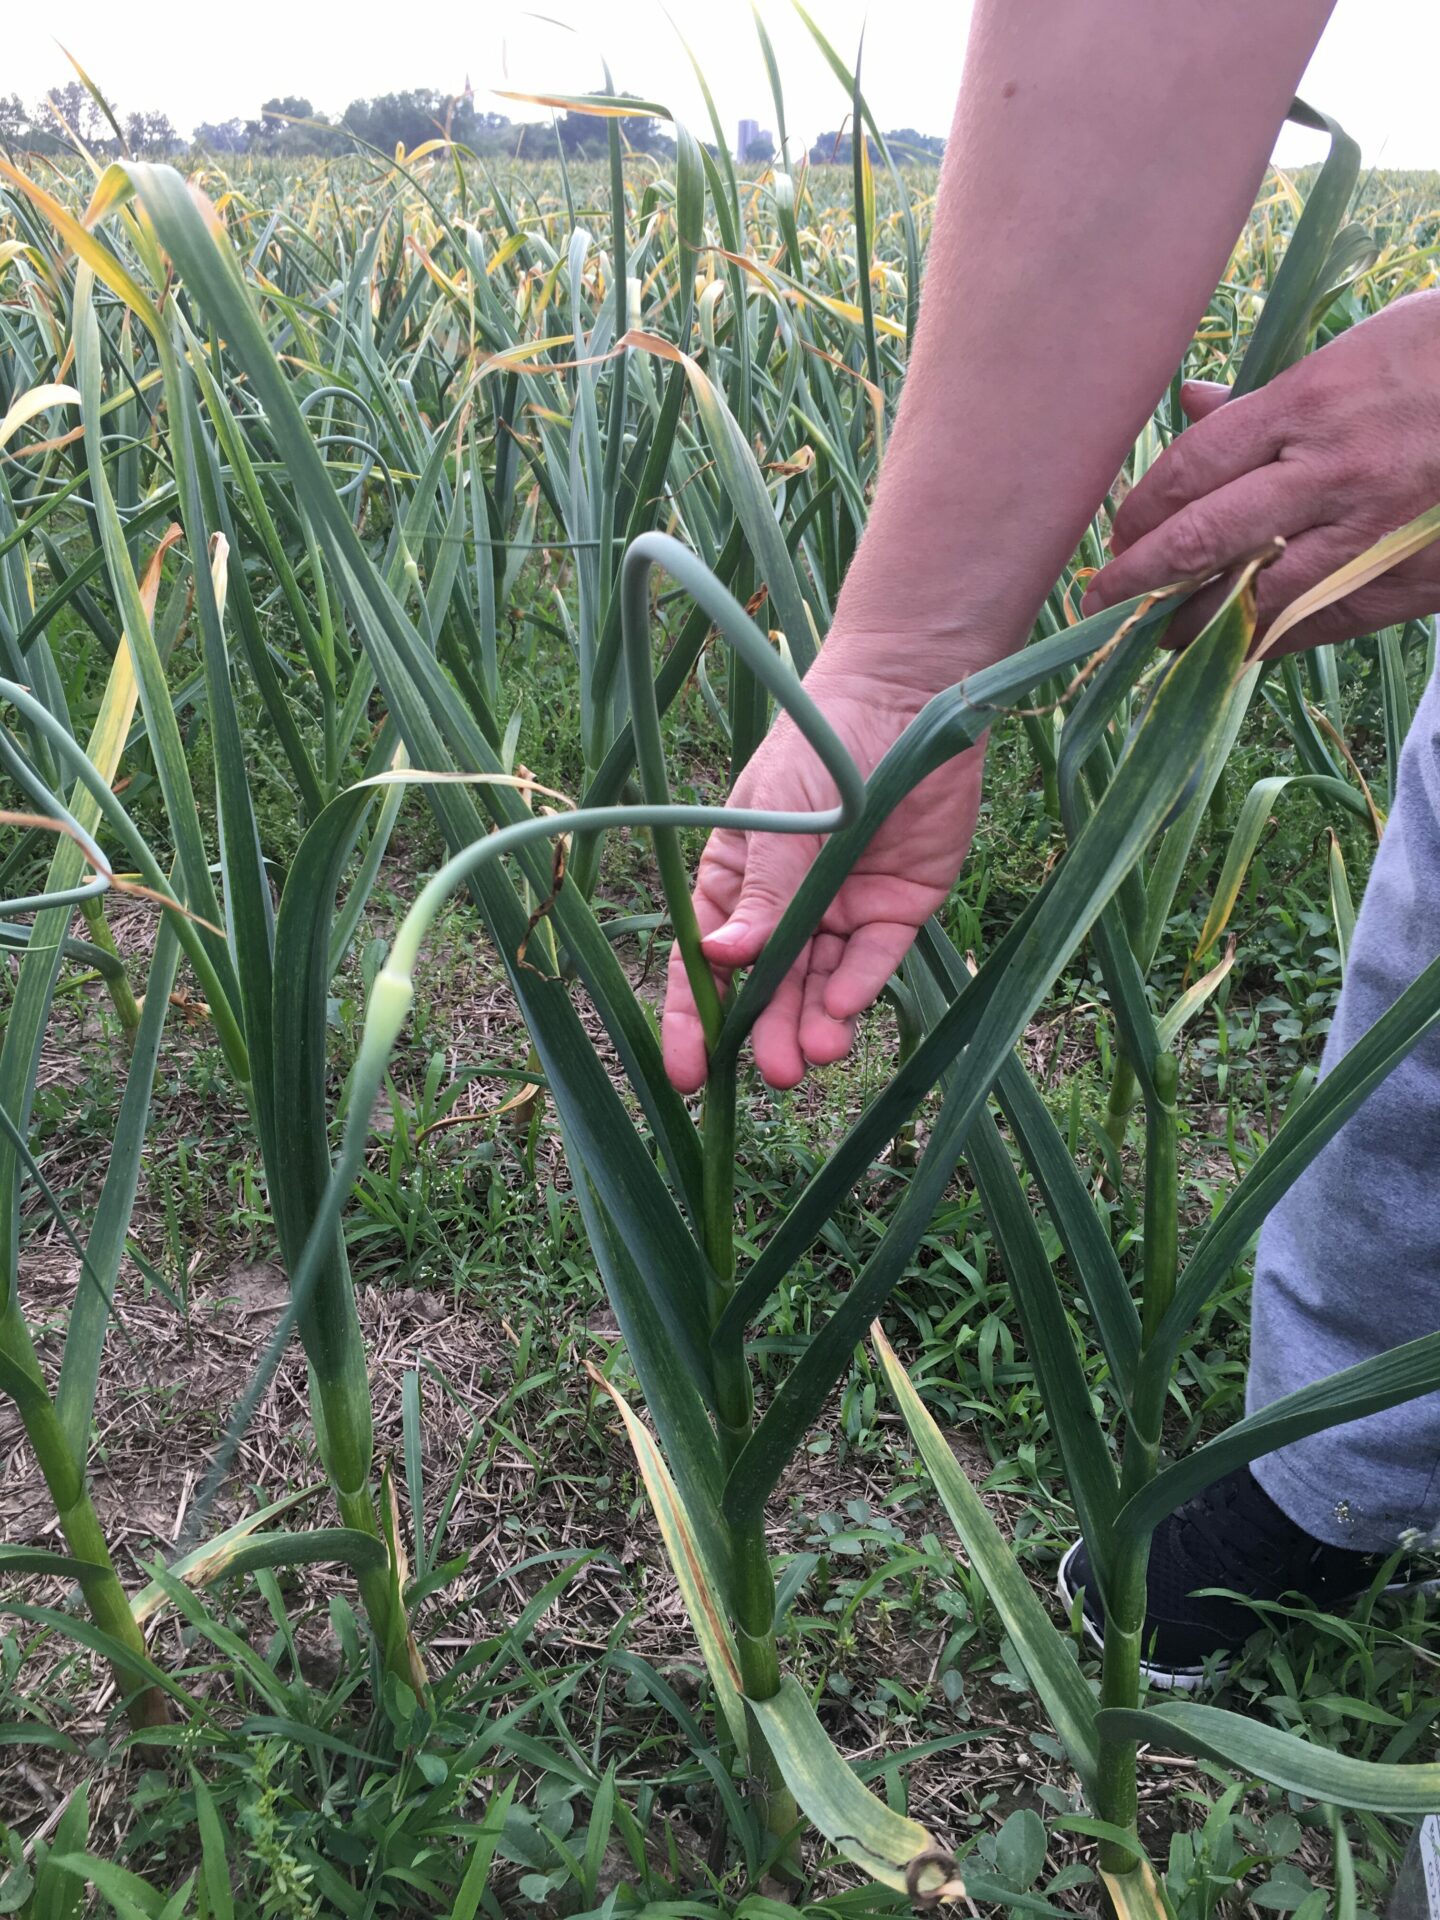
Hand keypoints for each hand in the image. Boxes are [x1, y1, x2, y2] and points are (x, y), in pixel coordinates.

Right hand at [661, 658, 984, 1091]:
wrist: (908, 699)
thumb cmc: (820, 744)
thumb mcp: (777, 818)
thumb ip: (760, 893)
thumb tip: (719, 958)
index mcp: (737, 879)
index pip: (704, 961)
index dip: (693, 1018)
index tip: (686, 1074)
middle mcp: (786, 904)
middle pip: (768, 986)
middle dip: (767, 1031)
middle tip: (774, 1073)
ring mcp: (842, 908)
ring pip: (821, 984)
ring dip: (814, 1022)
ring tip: (816, 1055)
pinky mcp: (899, 907)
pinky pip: (874, 959)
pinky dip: (859, 987)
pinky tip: (845, 1012)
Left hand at [1083, 290, 1439, 649]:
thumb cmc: (1437, 357)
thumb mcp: (1349, 354)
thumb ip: (1263, 397)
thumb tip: (1192, 405)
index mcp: (1306, 404)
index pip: (1192, 468)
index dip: (1142, 510)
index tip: (1116, 534)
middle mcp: (1327, 470)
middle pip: (1206, 535)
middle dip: (1142, 574)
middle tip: (1101, 598)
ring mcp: (1364, 528)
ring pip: (1255, 592)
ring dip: (1194, 621)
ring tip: (1156, 637)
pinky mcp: (1398, 574)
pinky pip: (1316, 620)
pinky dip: (1267, 639)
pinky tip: (1231, 651)